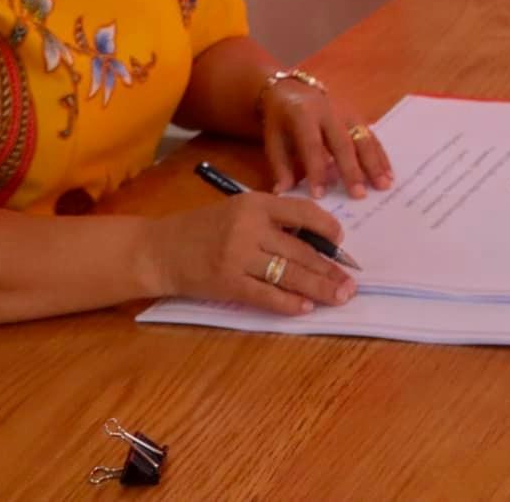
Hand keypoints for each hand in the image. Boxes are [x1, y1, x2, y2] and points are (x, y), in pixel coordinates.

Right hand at [144, 191, 356, 315]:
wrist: (158, 249)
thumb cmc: (202, 229)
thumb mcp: (237, 210)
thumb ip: (271, 220)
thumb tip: (315, 240)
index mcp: (254, 203)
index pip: (302, 212)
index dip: (327, 228)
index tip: (341, 243)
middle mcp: (249, 227)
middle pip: (300, 250)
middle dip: (330, 268)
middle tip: (351, 282)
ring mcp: (237, 256)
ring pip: (289, 274)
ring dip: (318, 288)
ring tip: (339, 296)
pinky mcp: (227, 283)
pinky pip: (266, 295)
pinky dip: (288, 303)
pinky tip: (305, 307)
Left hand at [261, 82, 394, 199]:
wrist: (292, 89)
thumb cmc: (281, 119)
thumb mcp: (273, 139)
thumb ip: (280, 166)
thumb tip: (284, 192)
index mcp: (304, 115)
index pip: (312, 145)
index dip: (316, 170)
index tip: (319, 195)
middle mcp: (329, 112)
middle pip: (344, 142)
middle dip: (353, 170)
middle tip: (360, 194)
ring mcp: (347, 112)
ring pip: (364, 138)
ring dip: (375, 163)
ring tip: (383, 185)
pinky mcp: (358, 116)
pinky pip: (372, 136)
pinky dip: (381, 156)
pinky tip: (388, 173)